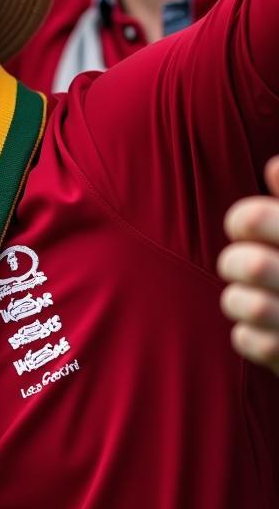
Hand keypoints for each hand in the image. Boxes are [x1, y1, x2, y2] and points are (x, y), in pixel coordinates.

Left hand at [218, 156, 278, 374]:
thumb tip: (274, 168)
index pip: (253, 219)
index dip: (244, 221)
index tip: (250, 229)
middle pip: (247, 265)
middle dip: (235, 263)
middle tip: (247, 266)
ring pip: (239, 304)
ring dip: (239, 301)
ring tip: (256, 301)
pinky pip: (249, 341)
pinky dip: (250, 337)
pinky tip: (266, 333)